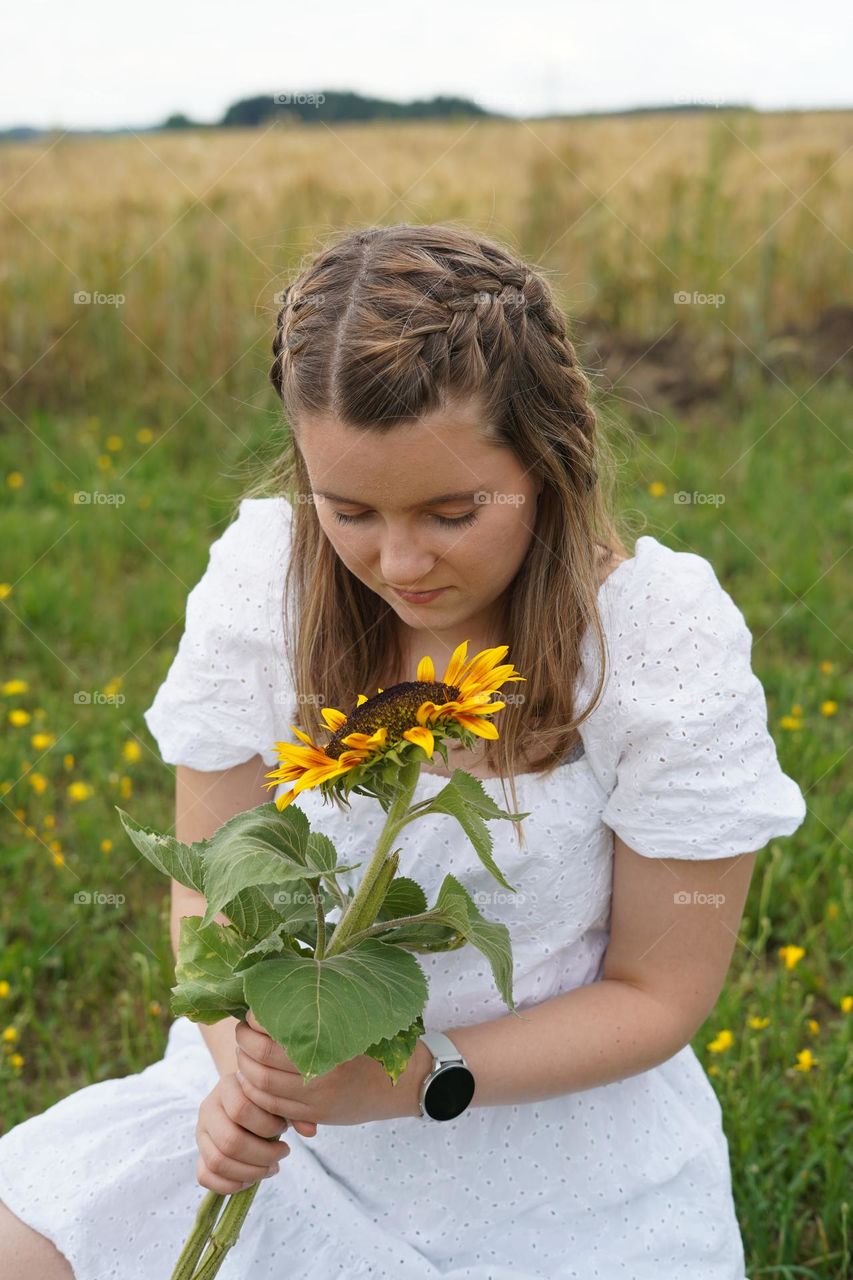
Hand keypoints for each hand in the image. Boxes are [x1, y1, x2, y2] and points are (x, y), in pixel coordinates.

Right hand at [195, 1072, 292, 1195]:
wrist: (245, 1095)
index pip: (241, 1110)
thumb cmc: (266, 1098)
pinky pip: (204, 1176)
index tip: (284, 1128)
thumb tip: (310, 1131)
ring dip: (250, 1172)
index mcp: (228, 1087)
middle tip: (283, 1154)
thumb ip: (296, 1111)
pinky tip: (251, 1180)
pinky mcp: (200, 1153)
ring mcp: (201, 1132)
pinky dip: (229, 1185)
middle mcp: (209, 1108)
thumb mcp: (280, 1098)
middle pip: (230, 1142)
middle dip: (262, 1155)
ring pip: (218, 1161)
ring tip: (272, 1168)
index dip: (267, 1126)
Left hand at [235, 1008, 426, 1126]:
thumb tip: (282, 996)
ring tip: (245, 1050)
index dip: (256, 1023)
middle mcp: (320, 1077)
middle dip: (245, 1043)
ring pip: (262, 1088)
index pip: (275, 1038)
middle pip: (262, 1062)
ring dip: (245, 1067)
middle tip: (243, 1028)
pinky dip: (256, 1091)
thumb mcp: (353, 1024)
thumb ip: (321, 1015)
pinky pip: (273, 1106)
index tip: (254, 1011)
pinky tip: (255, 1076)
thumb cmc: (378, 1043)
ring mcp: (315, 1101)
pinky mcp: (315, 1115)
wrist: (405, 1084)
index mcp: (330, 1049)